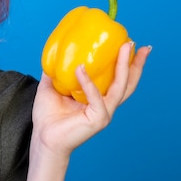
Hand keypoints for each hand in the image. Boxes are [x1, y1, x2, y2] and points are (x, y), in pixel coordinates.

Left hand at [31, 42, 150, 157]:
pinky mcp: (98, 119)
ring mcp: (104, 112)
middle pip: (127, 82)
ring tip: (125, 48)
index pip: (117, 78)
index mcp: (98, 97)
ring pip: (120, 87)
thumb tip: (55, 51)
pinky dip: (88, 82)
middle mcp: (105, 104)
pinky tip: (81, 67)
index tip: (130, 44)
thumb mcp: (51, 85)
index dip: (126, 63)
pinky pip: (96, 97)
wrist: (43, 136)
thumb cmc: (48, 115)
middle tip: (137, 44)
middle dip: (135, 63)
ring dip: (124, 66)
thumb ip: (56, 70)